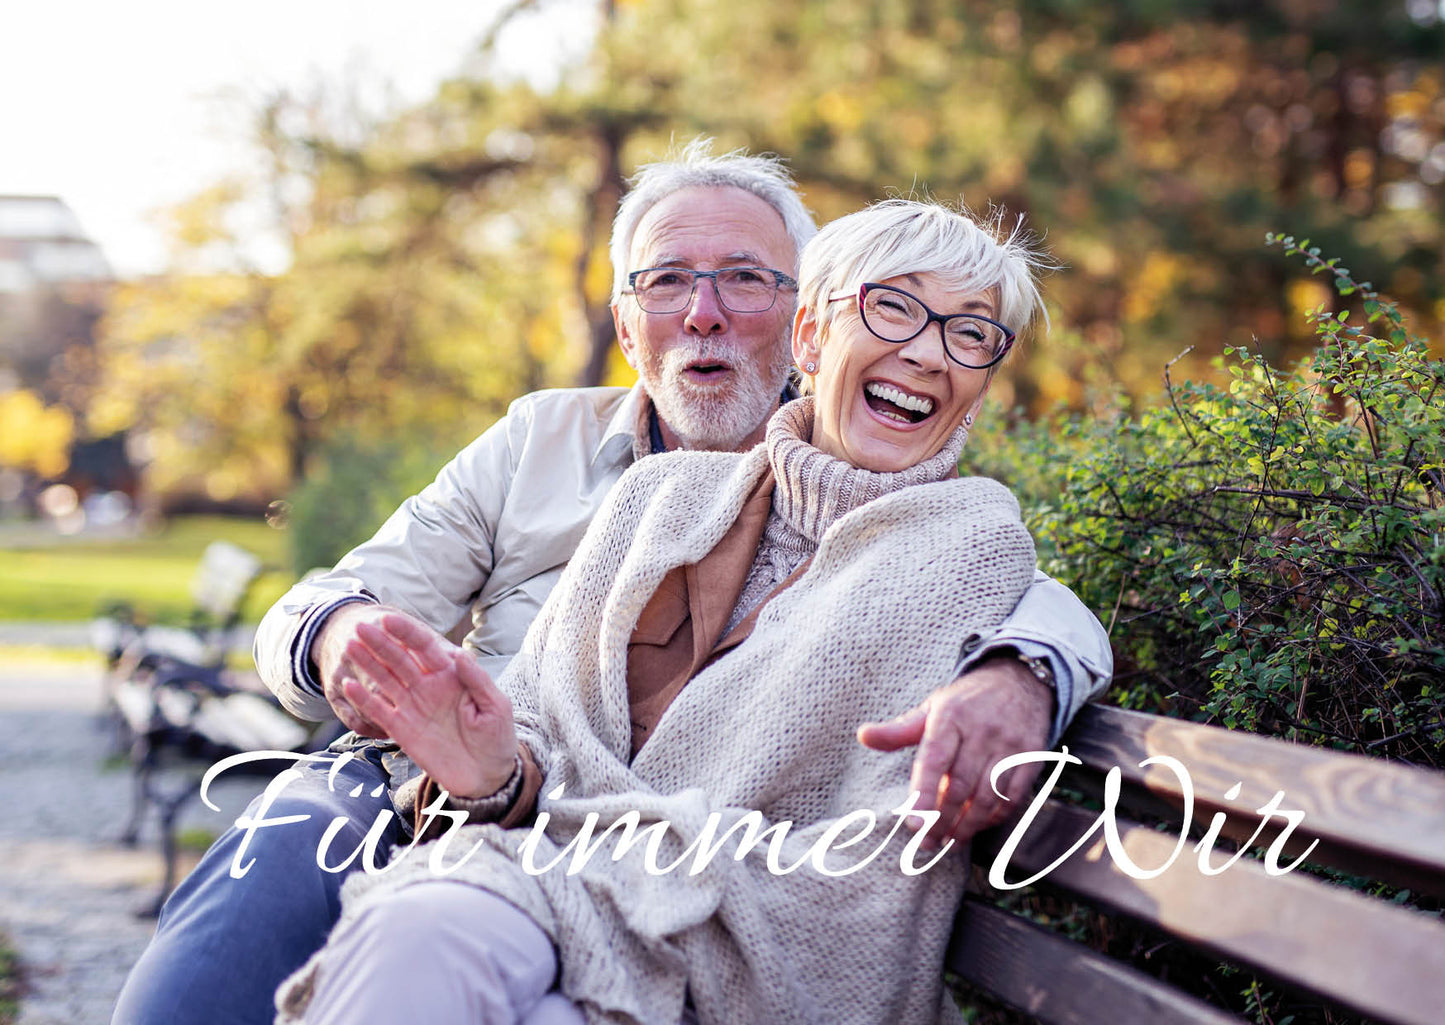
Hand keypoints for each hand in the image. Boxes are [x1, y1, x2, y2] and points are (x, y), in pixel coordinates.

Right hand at [341, 617, 517, 798]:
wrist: (486, 775)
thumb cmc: (496, 737)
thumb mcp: (496, 706)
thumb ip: (477, 680)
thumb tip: (460, 654)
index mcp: (451, 674)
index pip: (425, 646)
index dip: (407, 632)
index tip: (389, 619)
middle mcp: (428, 685)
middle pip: (400, 658)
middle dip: (380, 642)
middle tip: (359, 627)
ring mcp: (413, 705)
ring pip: (385, 679)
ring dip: (367, 663)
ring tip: (350, 647)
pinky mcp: (402, 728)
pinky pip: (379, 710)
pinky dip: (364, 699)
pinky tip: (349, 685)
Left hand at [856, 654, 1053, 847]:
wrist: (1019, 680)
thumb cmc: (966, 702)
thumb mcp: (932, 708)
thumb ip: (899, 730)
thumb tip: (863, 736)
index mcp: (950, 717)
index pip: (933, 760)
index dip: (923, 794)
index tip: (914, 825)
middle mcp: (981, 731)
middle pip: (960, 786)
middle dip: (942, 820)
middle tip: (927, 842)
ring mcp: (1009, 745)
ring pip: (987, 796)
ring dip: (967, 825)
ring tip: (950, 840)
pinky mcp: (1031, 757)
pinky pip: (1013, 796)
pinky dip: (995, 817)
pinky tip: (978, 825)